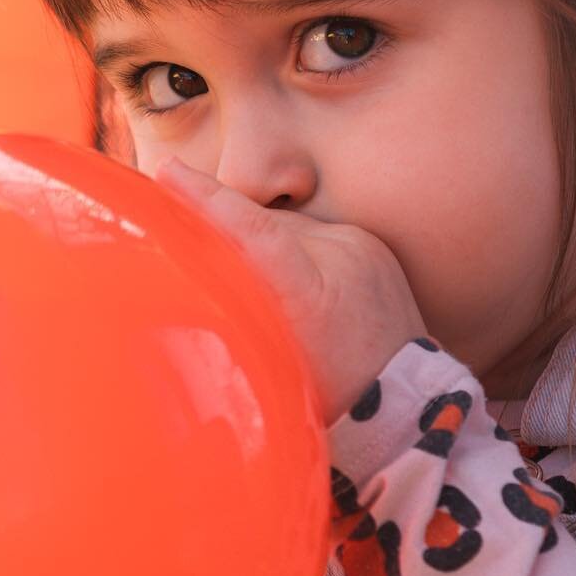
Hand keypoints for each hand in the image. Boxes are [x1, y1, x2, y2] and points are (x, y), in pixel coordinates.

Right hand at [155, 157, 427, 424]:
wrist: (406, 402)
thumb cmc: (329, 402)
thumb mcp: (269, 370)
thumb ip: (233, 318)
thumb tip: (182, 282)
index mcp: (316, 295)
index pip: (255, 231)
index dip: (207, 199)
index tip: (169, 173)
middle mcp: (344, 257)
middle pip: (262, 224)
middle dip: (222, 228)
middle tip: (179, 232)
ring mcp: (362, 246)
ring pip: (284, 226)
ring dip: (258, 244)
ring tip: (250, 284)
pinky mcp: (370, 244)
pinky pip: (311, 233)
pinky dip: (288, 248)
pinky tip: (281, 281)